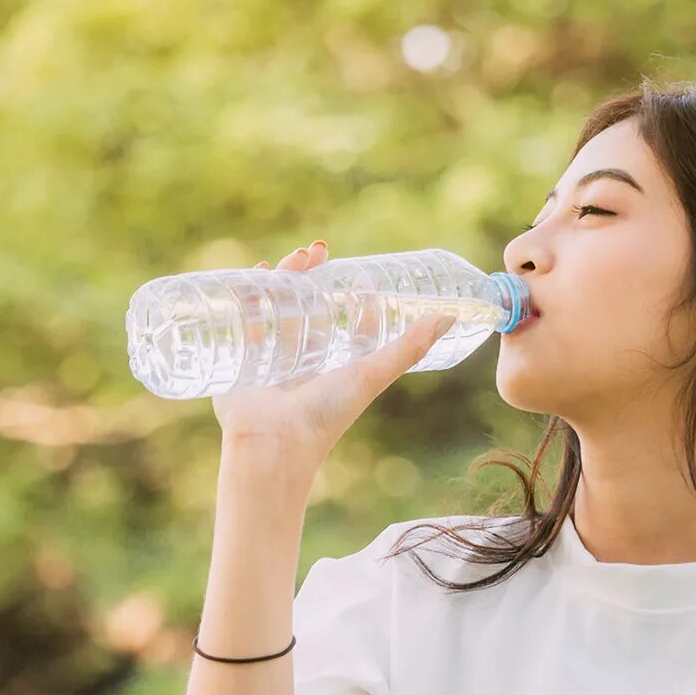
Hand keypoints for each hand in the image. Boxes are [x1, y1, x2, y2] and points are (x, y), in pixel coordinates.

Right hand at [211, 239, 456, 469]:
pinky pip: (246, 321)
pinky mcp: (245, 360)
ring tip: (294, 256)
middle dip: (314, 276)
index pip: (351, 325)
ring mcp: (275, 360)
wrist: (273, 443)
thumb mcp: (372, 373)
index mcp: (338, 367)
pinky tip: (254, 272)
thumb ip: (410, 347)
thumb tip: (451, 315)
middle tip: (317, 251)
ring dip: (285, 278)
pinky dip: (248, 294)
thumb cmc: (326, 414)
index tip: (359, 272)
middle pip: (312, 308)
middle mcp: (308, 362)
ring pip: (280, 309)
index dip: (357, 298)